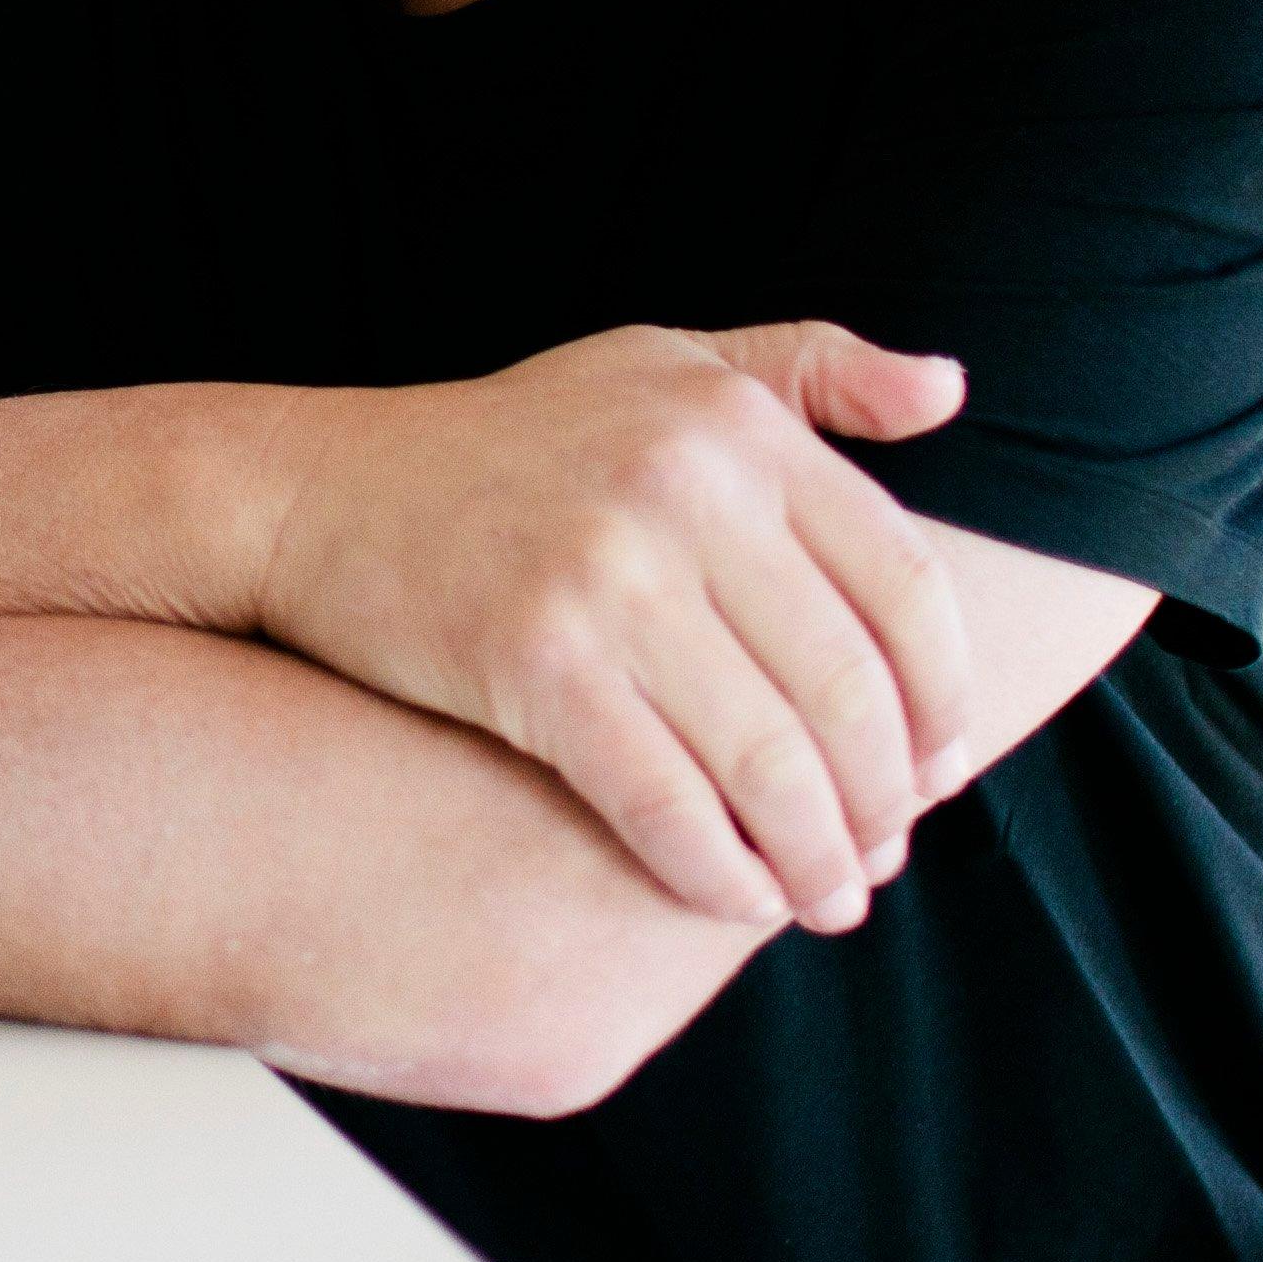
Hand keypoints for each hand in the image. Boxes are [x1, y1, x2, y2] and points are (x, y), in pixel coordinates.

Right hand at [251, 323, 980, 934]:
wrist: (314, 490)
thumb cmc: (506, 439)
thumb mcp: (664, 362)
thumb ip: (812, 368)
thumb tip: (947, 387)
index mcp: (736, 428)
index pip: (905, 586)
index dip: (944, 697)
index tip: (944, 766)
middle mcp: (685, 492)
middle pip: (847, 688)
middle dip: (887, 798)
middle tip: (886, 856)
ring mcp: (608, 577)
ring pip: (769, 759)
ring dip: (818, 856)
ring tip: (830, 898)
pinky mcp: (534, 660)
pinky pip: (665, 798)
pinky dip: (717, 870)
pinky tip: (735, 899)